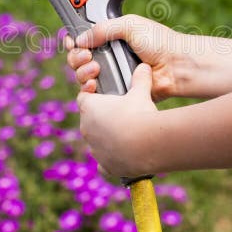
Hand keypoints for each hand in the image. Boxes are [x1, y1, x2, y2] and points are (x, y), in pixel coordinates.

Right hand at [64, 14, 184, 100]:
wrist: (176, 66)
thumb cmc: (160, 43)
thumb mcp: (130, 25)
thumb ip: (103, 28)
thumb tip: (80, 39)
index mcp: (111, 37)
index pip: (84, 39)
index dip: (74, 41)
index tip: (71, 42)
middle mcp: (109, 56)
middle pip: (78, 58)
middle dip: (76, 57)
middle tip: (85, 56)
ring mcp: (111, 74)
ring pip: (82, 76)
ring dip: (81, 71)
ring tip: (94, 68)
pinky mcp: (115, 92)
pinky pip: (95, 93)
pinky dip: (89, 88)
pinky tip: (93, 84)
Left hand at [77, 63, 157, 177]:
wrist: (147, 144)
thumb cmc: (140, 114)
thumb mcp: (140, 92)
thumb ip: (140, 79)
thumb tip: (144, 66)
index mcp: (89, 108)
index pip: (84, 98)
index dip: (94, 96)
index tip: (107, 96)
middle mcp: (86, 128)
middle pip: (89, 120)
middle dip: (102, 117)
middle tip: (122, 114)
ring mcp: (94, 149)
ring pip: (96, 141)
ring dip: (107, 137)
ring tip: (127, 134)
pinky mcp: (105, 165)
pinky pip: (103, 163)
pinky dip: (111, 159)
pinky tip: (123, 155)